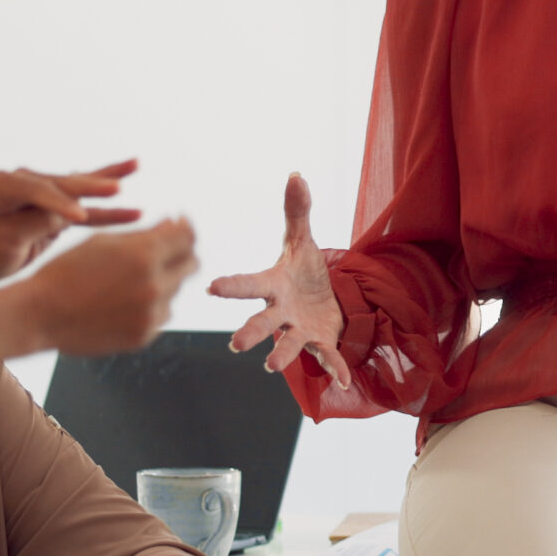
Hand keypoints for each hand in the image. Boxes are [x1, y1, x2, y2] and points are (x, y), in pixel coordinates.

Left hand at [0, 160, 141, 283]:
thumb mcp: (5, 241)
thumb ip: (36, 224)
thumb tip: (71, 214)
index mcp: (4, 185)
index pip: (38, 190)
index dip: (60, 204)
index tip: (79, 218)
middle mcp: (24, 180)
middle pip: (64, 183)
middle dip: (92, 185)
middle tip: (118, 187)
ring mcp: (41, 190)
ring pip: (80, 188)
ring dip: (108, 181)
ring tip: (136, 165)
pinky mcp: (54, 205)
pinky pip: (84, 206)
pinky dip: (107, 208)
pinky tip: (133, 208)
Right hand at [26, 218, 197, 355]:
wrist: (40, 314)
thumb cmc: (67, 271)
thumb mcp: (103, 241)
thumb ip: (145, 233)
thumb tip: (175, 224)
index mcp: (144, 254)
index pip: (187, 236)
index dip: (186, 227)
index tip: (180, 225)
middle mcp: (154, 284)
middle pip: (192, 263)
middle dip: (182, 253)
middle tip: (166, 250)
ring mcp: (151, 314)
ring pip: (176, 290)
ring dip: (164, 280)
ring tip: (129, 279)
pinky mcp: (144, 335)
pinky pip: (162, 314)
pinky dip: (152, 305)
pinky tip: (124, 300)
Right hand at [207, 173, 352, 389]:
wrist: (324, 300)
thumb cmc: (303, 271)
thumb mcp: (302, 240)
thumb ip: (297, 211)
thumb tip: (296, 175)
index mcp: (273, 286)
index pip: (250, 284)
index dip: (232, 286)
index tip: (212, 286)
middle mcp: (281, 312)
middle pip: (263, 322)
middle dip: (250, 332)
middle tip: (235, 344)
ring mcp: (298, 330)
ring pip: (287, 344)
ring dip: (280, 355)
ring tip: (270, 366)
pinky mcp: (319, 343)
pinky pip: (326, 356)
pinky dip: (335, 369)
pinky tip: (344, 381)